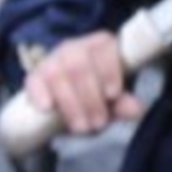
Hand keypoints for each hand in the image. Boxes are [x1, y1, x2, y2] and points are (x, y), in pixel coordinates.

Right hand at [22, 32, 144, 136]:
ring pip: (57, 74)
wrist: (66, 102)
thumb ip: (123, 103)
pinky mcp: (35, 76)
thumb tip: (137, 109)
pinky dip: (40, 93)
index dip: (109, 71)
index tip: (113, 95)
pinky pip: (34, 80)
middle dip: (90, 97)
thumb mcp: (111, 100)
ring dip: (70, 103)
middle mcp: (75, 47)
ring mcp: (53, 60)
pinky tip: (47, 107)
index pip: (105, 48)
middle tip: (98, 123)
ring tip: (80, 126)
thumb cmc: (95, 95)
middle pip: (79, 64)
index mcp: (100, 45)